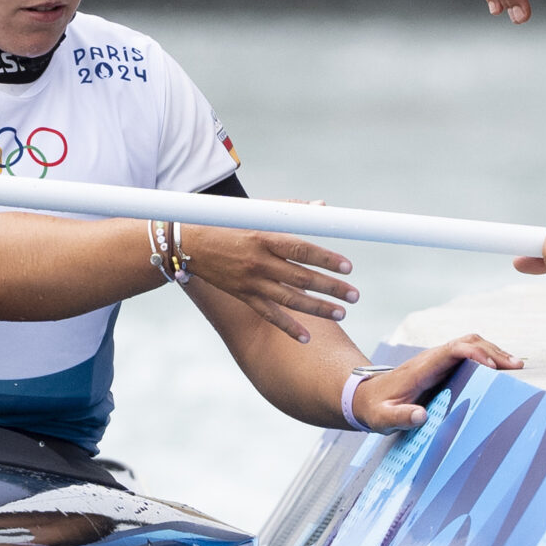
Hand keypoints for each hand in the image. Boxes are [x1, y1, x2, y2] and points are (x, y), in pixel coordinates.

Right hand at [179, 226, 357, 341]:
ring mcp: (250, 281)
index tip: (347, 267)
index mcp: (265, 237)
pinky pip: (268, 314)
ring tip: (342, 313)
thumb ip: (291, 211)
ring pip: (289, 299)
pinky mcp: (243, 295)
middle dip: (331, 287)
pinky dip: (287, 326)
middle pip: (301, 277)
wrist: (190, 243)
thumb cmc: (229, 222)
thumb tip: (322, 208)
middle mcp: (259, 261)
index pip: (301, 249)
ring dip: (317, 308)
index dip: (326, 259)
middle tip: (354, 295)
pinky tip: (306, 337)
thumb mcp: (257, 212)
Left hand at [349, 335, 522, 432]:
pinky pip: (467, 354)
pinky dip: (486, 357)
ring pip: (469, 344)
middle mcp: (431, 359)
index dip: (473, 354)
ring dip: (493, 352)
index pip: (451, 351)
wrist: (364, 396)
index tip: (492, 366)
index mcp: (421, 368)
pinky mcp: (441, 366)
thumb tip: (420, 416)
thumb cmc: (375, 409)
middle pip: (466, 342)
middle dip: (492, 351)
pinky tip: (500, 369)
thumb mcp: (381, 418)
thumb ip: (399, 418)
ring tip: (515, 366)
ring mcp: (437, 360)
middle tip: (515, 366)